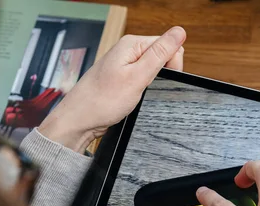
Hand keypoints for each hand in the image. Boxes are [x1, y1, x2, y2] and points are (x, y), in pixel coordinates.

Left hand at [39, 26, 185, 152]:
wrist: (80, 119)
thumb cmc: (102, 101)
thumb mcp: (138, 77)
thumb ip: (160, 53)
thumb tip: (179, 32)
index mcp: (132, 44)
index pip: (168, 44)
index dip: (172, 64)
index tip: (158, 80)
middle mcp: (128, 51)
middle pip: (162, 56)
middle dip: (162, 75)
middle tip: (146, 88)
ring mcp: (125, 65)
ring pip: (154, 70)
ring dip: (152, 84)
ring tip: (136, 93)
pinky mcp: (123, 78)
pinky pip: (143, 80)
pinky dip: (144, 90)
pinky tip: (134, 97)